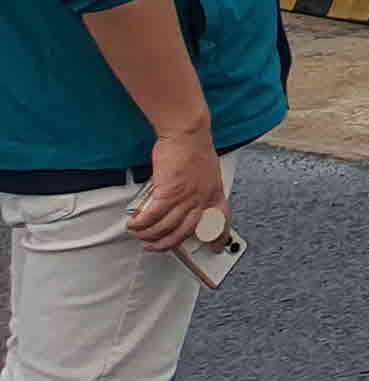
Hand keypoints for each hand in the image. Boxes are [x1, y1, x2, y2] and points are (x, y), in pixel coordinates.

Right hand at [127, 129, 226, 251]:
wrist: (188, 133)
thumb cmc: (195, 148)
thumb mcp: (207, 173)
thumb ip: (200, 189)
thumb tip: (187, 201)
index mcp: (214, 194)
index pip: (221, 221)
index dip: (219, 237)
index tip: (217, 247)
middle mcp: (202, 199)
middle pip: (185, 232)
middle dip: (167, 244)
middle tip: (156, 245)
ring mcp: (186, 197)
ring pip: (166, 228)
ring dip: (149, 235)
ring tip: (140, 235)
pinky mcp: (168, 192)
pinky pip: (152, 216)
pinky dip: (141, 224)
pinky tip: (135, 224)